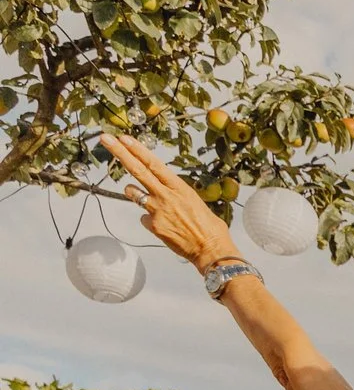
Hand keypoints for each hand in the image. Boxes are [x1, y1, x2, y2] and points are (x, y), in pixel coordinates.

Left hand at [101, 135, 243, 272]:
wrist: (212, 251)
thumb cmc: (210, 229)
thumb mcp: (196, 203)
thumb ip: (177, 195)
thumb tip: (168, 193)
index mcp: (180, 188)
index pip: (154, 164)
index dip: (137, 150)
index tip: (124, 138)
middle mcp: (166, 196)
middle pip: (137, 170)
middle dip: (119, 152)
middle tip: (105, 139)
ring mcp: (157, 210)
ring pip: (132, 193)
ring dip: (133, 192)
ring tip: (144, 198)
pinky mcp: (153, 225)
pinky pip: (144, 217)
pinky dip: (151, 220)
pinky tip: (164, 226)